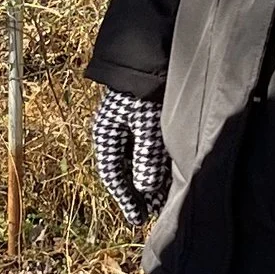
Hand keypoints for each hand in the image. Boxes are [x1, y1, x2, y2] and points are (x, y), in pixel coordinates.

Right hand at [91, 89, 170, 226]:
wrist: (148, 55)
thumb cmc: (144, 89)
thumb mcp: (147, 126)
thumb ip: (147, 158)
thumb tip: (146, 190)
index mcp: (107, 135)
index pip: (113, 175)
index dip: (126, 199)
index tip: (138, 218)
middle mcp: (115, 134)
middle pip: (125, 171)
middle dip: (140, 193)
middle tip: (155, 212)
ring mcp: (127, 127)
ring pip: (137, 162)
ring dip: (150, 181)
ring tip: (164, 199)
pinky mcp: (142, 121)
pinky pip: (146, 151)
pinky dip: (156, 166)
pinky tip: (168, 175)